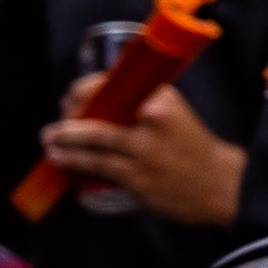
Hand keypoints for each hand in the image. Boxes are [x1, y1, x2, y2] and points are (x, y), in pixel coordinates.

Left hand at [44, 78, 247, 226]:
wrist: (218, 183)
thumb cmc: (192, 149)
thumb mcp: (173, 115)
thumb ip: (142, 107)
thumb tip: (103, 102)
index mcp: (162, 97)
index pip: (112, 83)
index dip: (83, 89)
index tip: (72, 98)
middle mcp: (152, 117)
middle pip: (99, 108)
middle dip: (70, 114)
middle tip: (57, 124)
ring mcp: (143, 147)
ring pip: (92, 137)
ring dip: (63, 138)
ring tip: (49, 138)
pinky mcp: (136, 175)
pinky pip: (95, 164)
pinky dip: (72, 160)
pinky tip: (59, 158)